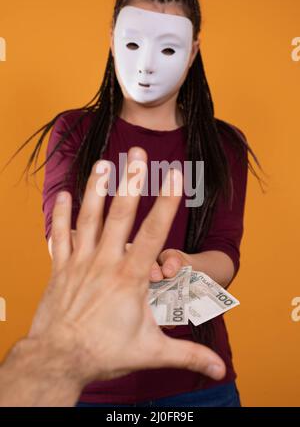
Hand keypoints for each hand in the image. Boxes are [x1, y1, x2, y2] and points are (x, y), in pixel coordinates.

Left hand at [30, 146, 224, 387]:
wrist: (57, 361)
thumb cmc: (104, 355)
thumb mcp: (151, 353)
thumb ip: (187, 354)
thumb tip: (219, 369)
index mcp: (130, 279)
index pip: (153, 233)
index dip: (166, 203)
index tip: (174, 176)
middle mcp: (105, 264)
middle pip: (120, 215)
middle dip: (131, 181)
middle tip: (137, 153)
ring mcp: (80, 263)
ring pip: (89, 219)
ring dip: (96, 189)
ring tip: (103, 163)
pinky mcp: (60, 269)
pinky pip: (59, 236)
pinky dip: (60, 215)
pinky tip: (63, 194)